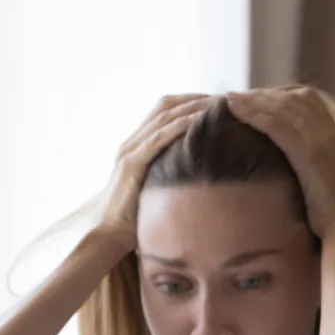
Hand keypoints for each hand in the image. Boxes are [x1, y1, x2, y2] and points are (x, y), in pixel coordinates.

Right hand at [94, 94, 214, 252]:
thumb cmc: (135, 219)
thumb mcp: (157, 190)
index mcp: (137, 145)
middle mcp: (132, 142)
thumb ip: (172, 177)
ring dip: (193, 107)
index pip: (165, 110)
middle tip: (225, 98)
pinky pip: (158, 137)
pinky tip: (200, 121)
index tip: (219, 102)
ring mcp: (130, 151)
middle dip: (196, 98)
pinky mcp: (132, 164)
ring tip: (219, 104)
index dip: (192, 101)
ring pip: (164, 116)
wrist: (109, 236)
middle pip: (166, 106)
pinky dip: (180, 126)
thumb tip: (202, 175)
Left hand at [226, 86, 334, 238]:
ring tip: (228, 99)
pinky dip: (254, 114)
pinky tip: (235, 110)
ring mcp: (322, 140)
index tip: (254, 100)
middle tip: (234, 96)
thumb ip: (309, 159)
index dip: (277, 97)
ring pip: (282, 109)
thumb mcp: (322, 177)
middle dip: (261, 96)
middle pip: (291, 100)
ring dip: (253, 101)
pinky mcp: (310, 153)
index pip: (305, 100)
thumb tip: (285, 156)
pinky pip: (277, 125)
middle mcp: (331, 131)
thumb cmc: (331, 214)